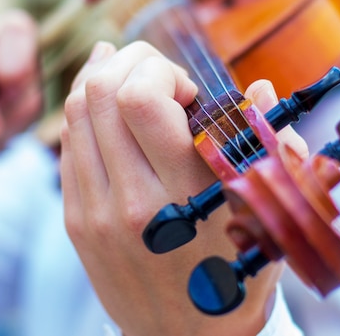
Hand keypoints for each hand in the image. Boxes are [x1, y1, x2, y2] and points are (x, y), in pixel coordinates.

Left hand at [60, 41, 306, 335]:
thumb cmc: (236, 277)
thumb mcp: (267, 218)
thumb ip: (271, 147)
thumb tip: (256, 85)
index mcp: (182, 198)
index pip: (140, 100)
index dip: (161, 72)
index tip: (189, 91)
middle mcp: (128, 203)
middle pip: (100, 93)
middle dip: (131, 62)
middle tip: (161, 77)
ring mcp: (92, 213)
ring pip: (76, 113)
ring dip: (104, 79)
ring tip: (135, 82)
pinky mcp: (75, 221)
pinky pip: (68, 144)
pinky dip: (87, 112)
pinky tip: (111, 108)